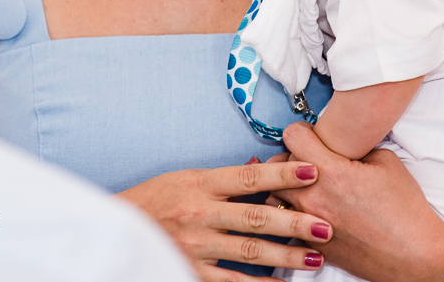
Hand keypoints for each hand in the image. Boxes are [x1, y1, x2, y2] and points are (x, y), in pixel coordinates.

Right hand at [116, 159, 332, 281]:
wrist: (118, 228)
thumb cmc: (157, 199)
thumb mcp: (188, 178)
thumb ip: (225, 181)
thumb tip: (267, 172)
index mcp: (201, 184)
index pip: (249, 177)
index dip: (282, 175)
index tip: (312, 172)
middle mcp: (200, 214)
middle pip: (256, 217)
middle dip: (294, 222)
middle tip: (325, 226)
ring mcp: (195, 245)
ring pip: (249, 252)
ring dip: (285, 256)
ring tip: (313, 258)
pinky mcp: (190, 270)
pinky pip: (230, 281)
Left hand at [276, 123, 443, 281]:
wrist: (415, 254)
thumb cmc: (405, 207)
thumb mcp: (386, 161)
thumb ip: (356, 148)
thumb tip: (343, 144)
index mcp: (330, 171)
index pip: (292, 136)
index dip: (303, 130)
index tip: (312, 135)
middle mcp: (312, 197)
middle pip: (277, 166)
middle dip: (290, 158)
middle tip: (308, 159)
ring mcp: (309, 224)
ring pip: (275, 197)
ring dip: (286, 188)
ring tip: (306, 186)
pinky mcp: (312, 245)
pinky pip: (288, 223)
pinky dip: (294, 214)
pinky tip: (313, 212)